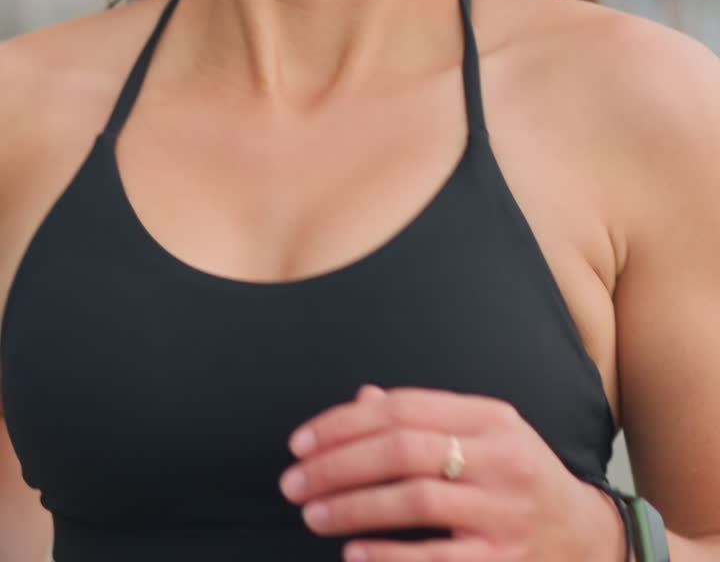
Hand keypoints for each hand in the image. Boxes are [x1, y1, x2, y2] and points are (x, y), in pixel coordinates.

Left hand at [279, 384, 625, 560]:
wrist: (588, 536)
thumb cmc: (520, 477)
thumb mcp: (484, 434)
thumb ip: (425, 417)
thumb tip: (361, 400)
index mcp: (490, 417)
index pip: (403, 408)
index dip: (344, 423)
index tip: (301, 442)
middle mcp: (499, 456)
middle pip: (402, 449)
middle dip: (337, 465)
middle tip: (292, 482)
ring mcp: (502, 510)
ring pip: (413, 500)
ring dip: (353, 507)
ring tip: (312, 514)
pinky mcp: (502, 560)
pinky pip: (436, 557)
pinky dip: (389, 556)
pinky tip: (353, 553)